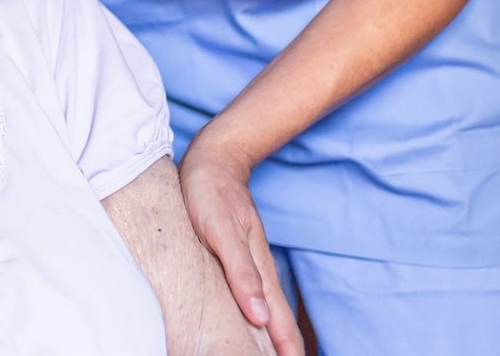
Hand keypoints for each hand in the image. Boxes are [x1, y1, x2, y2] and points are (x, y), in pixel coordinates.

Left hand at [178, 139, 301, 355]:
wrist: (212, 161)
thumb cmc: (211, 195)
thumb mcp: (221, 233)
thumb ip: (241, 274)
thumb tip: (261, 318)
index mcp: (260, 272)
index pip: (280, 325)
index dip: (288, 351)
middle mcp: (259, 273)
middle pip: (279, 322)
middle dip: (287, 350)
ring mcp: (250, 266)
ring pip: (268, 312)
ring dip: (274, 339)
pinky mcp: (238, 259)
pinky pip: (253, 297)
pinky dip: (260, 319)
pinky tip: (255, 326)